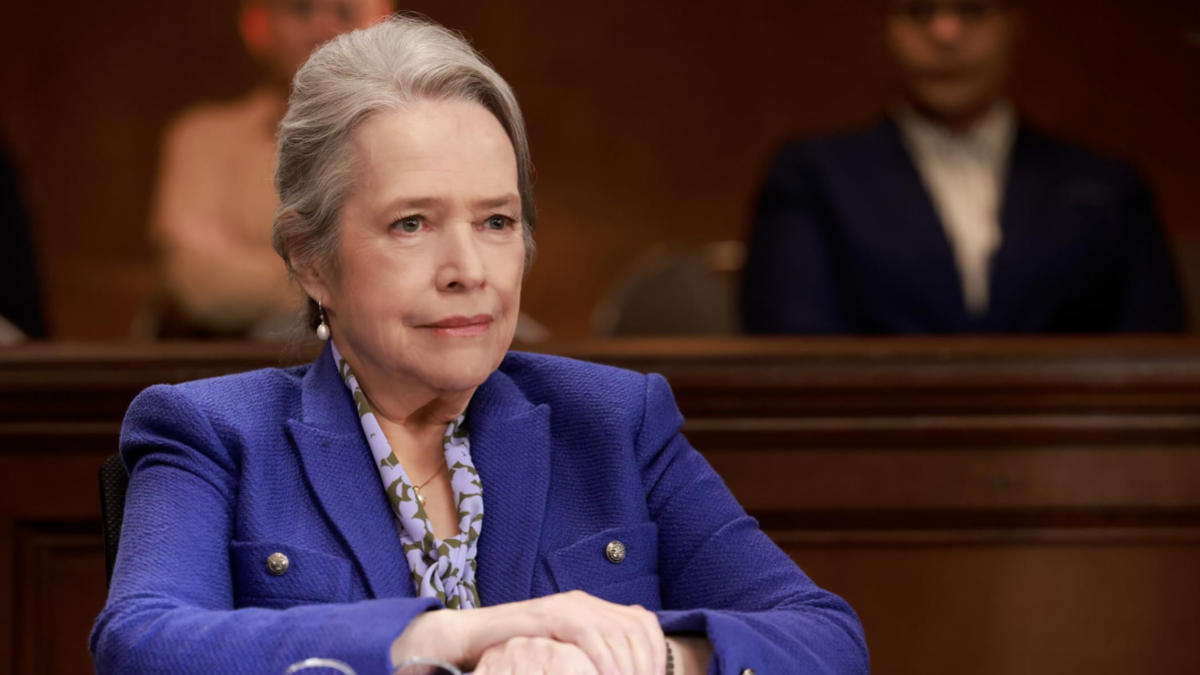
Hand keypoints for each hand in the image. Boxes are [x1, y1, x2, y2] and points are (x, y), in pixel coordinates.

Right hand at [392, 591, 666, 674]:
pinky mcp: (548, 615)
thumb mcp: (563, 652)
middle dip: (647, 663)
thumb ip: (590, 654)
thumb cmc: (517, 650)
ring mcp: (566, 606)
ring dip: (630, 664)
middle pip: (635, 628)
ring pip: (617, 630)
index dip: (656, 653)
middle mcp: (584, 602)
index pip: (643, 623)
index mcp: (593, 608)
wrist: (470, 636)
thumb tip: (621, 668)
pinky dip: (603, 658)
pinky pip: (587, 633)